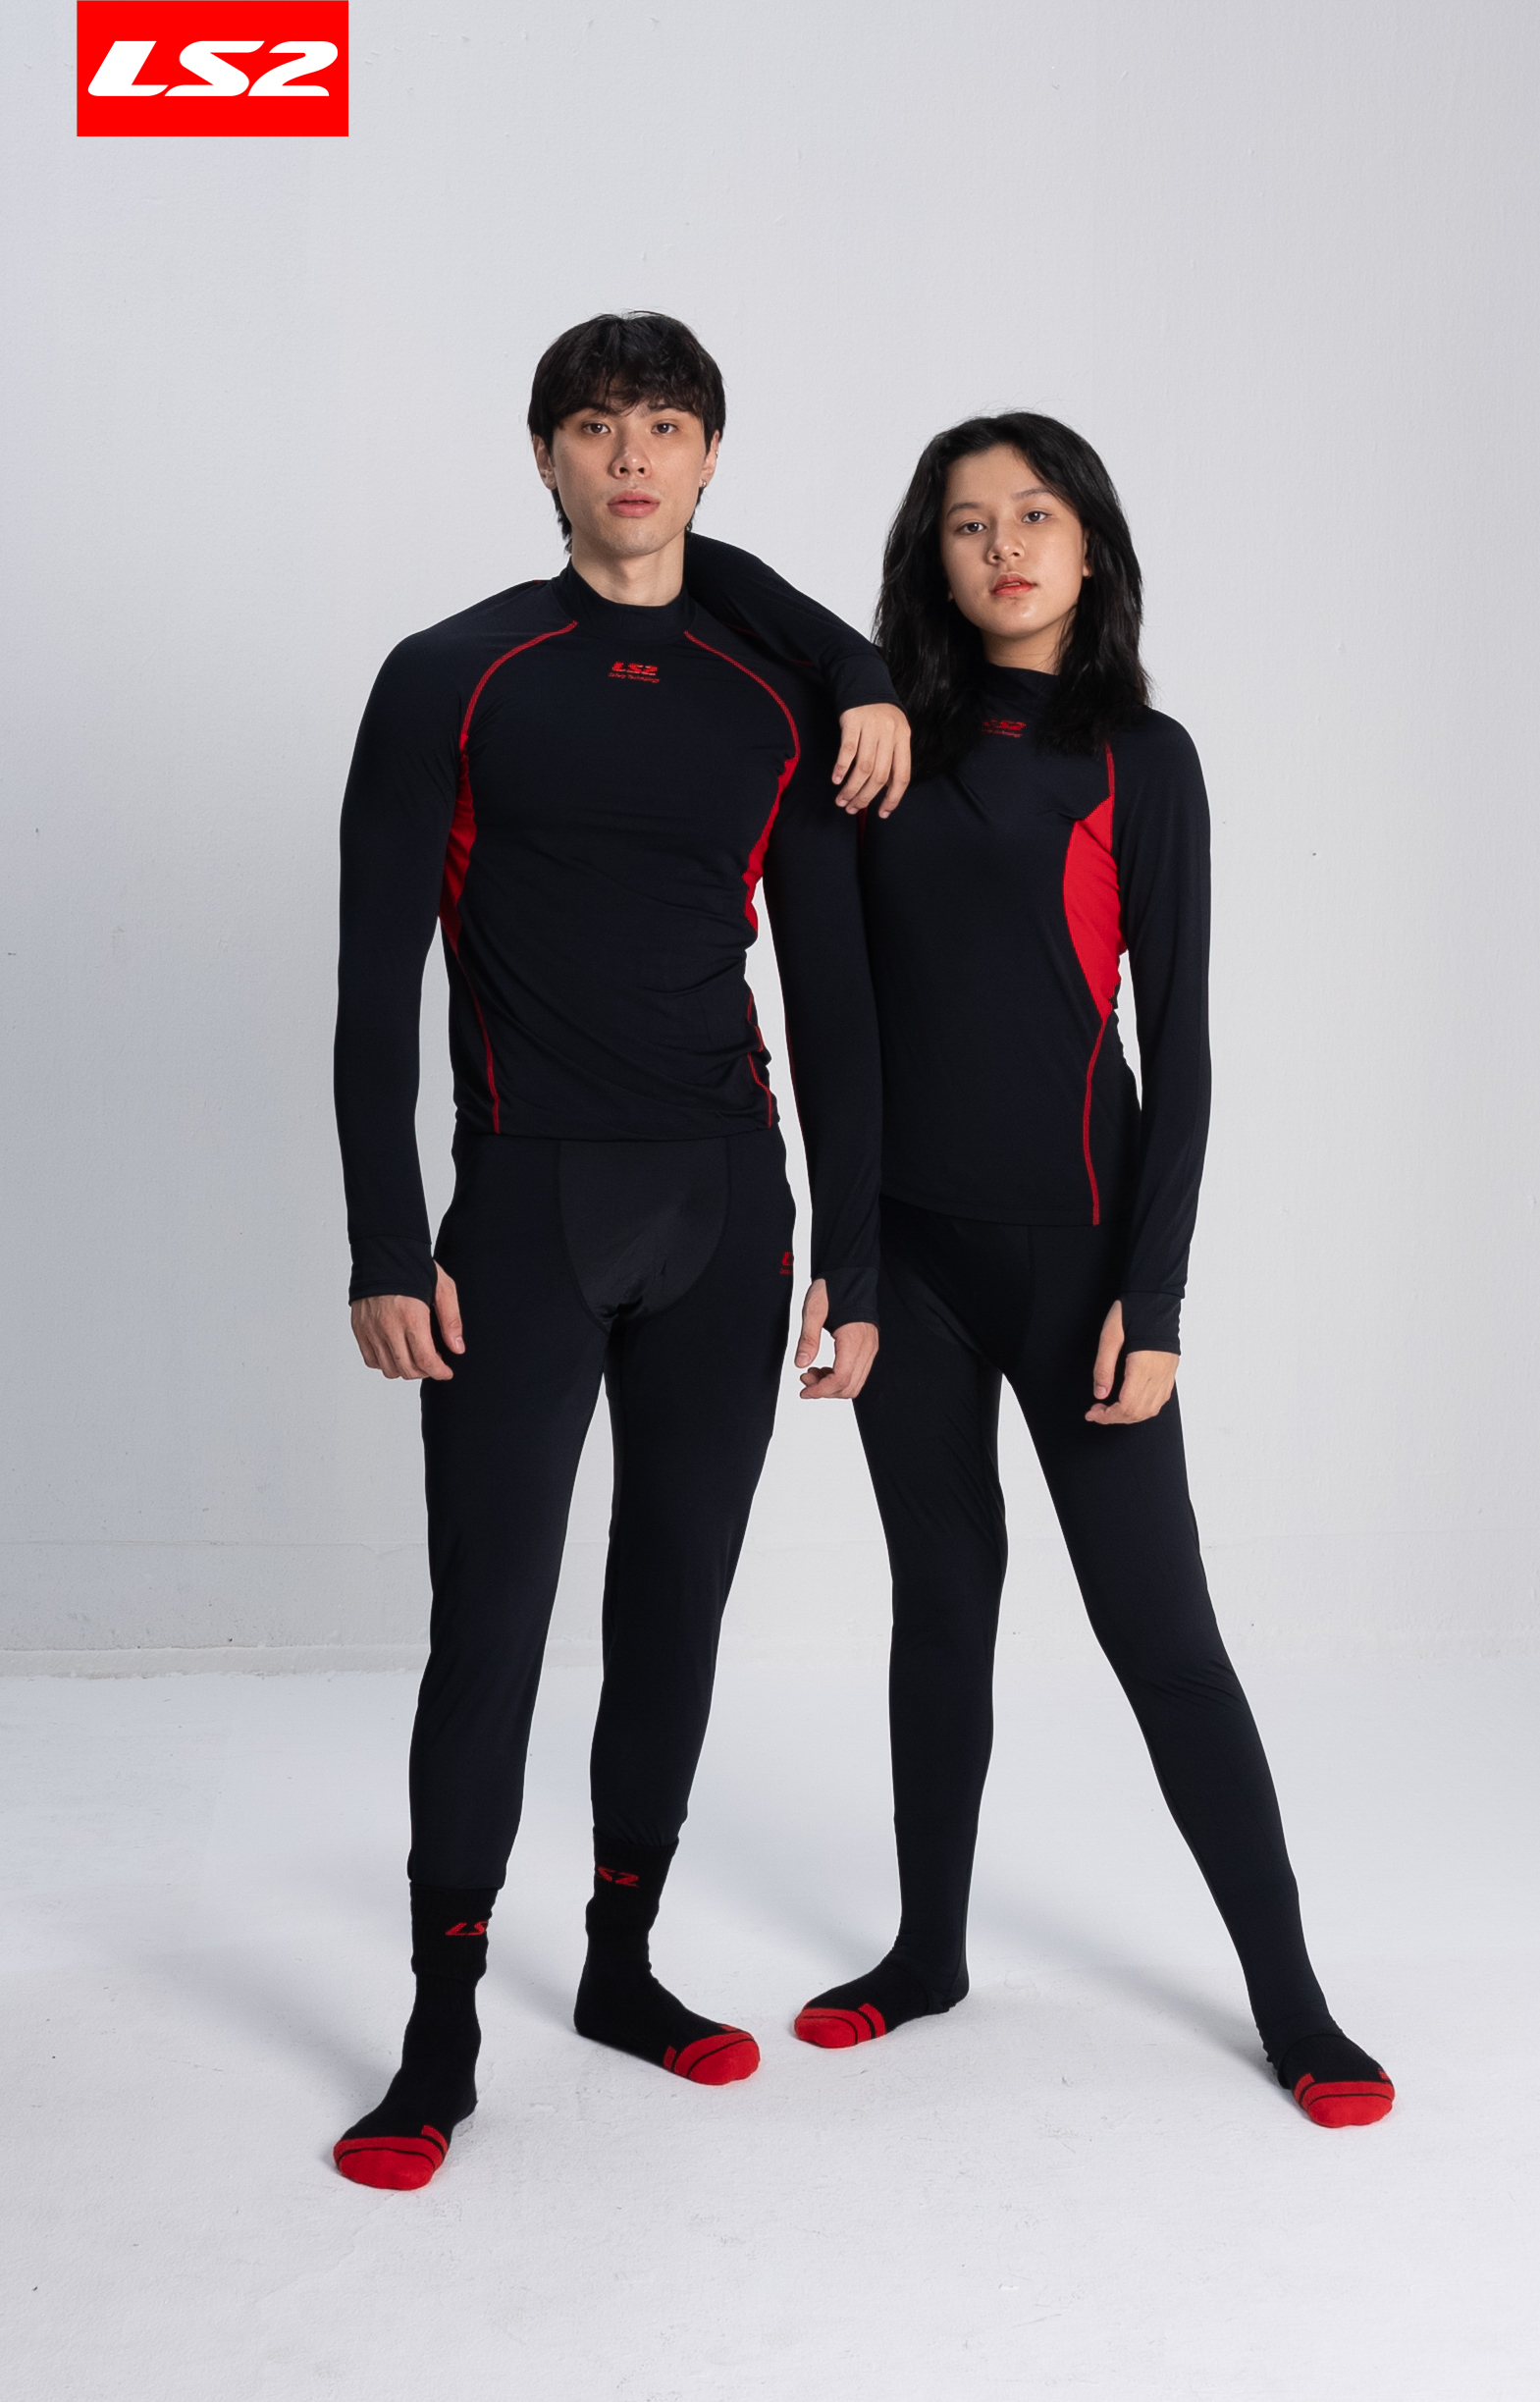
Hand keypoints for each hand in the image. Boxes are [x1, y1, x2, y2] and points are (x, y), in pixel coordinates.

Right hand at [351, 1263, 464, 1381]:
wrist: (382, 1251)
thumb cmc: (414, 1267)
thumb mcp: (444, 1287)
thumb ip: (451, 1320)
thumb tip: (457, 1348)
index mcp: (411, 1316)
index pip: (425, 1360)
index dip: (439, 1372)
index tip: (446, 1372)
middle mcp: (388, 1326)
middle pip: (407, 1369)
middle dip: (425, 1372)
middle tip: (433, 1363)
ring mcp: (370, 1329)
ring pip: (388, 1369)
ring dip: (405, 1369)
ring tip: (415, 1356)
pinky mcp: (359, 1328)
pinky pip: (371, 1360)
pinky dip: (385, 1362)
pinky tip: (397, 1350)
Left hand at [794, 1277, 878, 1398]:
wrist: (850, 1275)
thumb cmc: (833, 1288)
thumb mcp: (813, 1310)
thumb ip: (808, 1338)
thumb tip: (801, 1364)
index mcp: (853, 1339)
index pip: (842, 1379)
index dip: (822, 1390)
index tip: (804, 1391)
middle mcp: (866, 1347)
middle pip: (850, 1387)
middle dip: (825, 1390)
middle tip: (805, 1380)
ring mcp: (870, 1349)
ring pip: (855, 1383)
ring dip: (832, 1386)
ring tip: (812, 1374)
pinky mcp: (868, 1348)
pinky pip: (858, 1373)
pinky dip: (840, 1378)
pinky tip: (824, 1369)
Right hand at [832, 703, 910, 817]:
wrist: (864, 680)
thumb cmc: (879, 713)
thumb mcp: (893, 732)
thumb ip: (892, 757)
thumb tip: (885, 789)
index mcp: (903, 738)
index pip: (902, 776)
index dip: (893, 798)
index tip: (882, 813)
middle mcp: (890, 733)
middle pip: (879, 775)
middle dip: (865, 797)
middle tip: (853, 809)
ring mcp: (871, 727)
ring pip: (863, 767)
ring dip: (851, 788)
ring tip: (842, 801)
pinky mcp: (853, 721)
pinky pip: (848, 750)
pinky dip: (841, 768)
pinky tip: (836, 780)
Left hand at [1084, 1299, 1177, 1425]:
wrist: (1156, 1298)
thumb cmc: (1131, 1313)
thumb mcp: (1109, 1337)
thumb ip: (1103, 1368)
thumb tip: (1100, 1394)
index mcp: (1142, 1367)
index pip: (1127, 1406)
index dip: (1108, 1416)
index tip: (1092, 1413)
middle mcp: (1158, 1374)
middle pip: (1138, 1412)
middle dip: (1115, 1418)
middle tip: (1097, 1411)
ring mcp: (1167, 1374)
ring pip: (1151, 1410)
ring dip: (1129, 1416)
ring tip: (1111, 1409)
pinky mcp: (1170, 1370)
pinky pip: (1161, 1400)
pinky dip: (1144, 1408)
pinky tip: (1131, 1402)